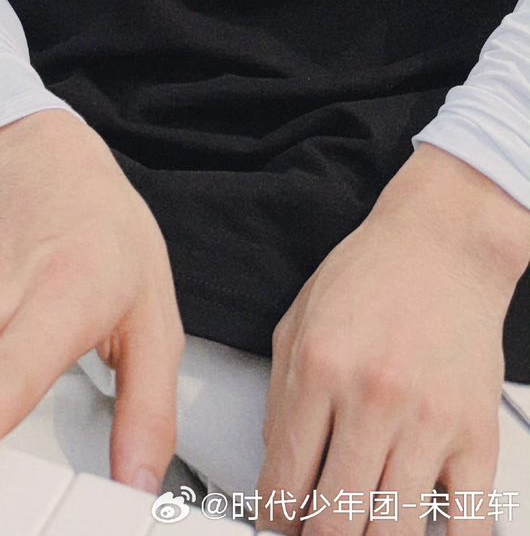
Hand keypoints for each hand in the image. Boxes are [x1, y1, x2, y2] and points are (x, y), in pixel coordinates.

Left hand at [256, 148, 527, 535]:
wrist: (444, 244)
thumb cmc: (372, 275)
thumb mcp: (299, 322)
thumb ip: (281, 399)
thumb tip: (276, 469)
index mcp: (319, 368)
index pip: (285, 481)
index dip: (274, 523)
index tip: (277, 528)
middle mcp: (371, 398)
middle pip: (336, 520)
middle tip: (315, 532)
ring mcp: (427, 421)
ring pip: (392, 531)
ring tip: (359, 528)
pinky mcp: (476, 436)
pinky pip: (466, 523)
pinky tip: (418, 530)